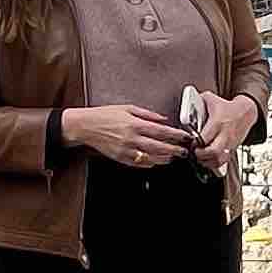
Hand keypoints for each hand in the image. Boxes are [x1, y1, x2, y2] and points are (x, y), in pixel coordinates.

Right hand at [65, 104, 190, 169]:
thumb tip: (163, 119)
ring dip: (165, 158)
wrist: (86, 126)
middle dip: (175, 150)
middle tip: (184, 151)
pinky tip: (156, 161)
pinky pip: (140, 164)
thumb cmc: (105, 115)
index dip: (176, 135)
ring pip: (151, 158)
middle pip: (160, 147)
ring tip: (173, 157)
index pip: (162, 132)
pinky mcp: (121, 158)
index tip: (185, 137)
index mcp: (135, 124)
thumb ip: (148, 114)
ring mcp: (127, 150)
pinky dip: (150, 163)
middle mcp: (132, 138)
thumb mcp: (128, 108)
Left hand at [191, 91, 258, 173]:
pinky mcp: (232, 149)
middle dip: (201, 154)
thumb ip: (196, 101)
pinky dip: (214, 164)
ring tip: (200, 157)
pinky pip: (223, 162)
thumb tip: (184, 104)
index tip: (190, 141)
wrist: (245, 112)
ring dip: (207, 161)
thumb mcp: (210, 99)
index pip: (205, 137)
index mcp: (218, 122)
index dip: (195, 142)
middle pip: (213, 151)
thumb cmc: (226, 106)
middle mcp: (225, 134)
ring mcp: (230, 143)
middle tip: (195, 151)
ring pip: (219, 159)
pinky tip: (208, 160)